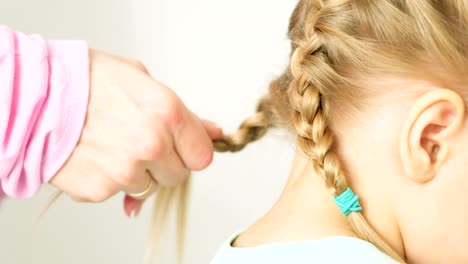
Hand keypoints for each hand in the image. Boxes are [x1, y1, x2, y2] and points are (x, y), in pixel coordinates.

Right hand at [49, 49, 221, 201]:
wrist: (37, 95)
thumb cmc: (87, 80)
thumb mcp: (142, 81)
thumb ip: (183, 112)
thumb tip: (213, 132)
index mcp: (167, 113)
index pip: (203, 155)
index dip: (191, 151)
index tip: (180, 147)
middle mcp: (151, 144)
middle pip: (178, 176)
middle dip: (165, 164)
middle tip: (141, 143)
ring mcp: (125, 170)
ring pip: (148, 187)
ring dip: (137, 173)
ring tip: (113, 145)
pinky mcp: (100, 189)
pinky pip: (118, 194)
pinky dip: (110, 180)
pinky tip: (96, 157)